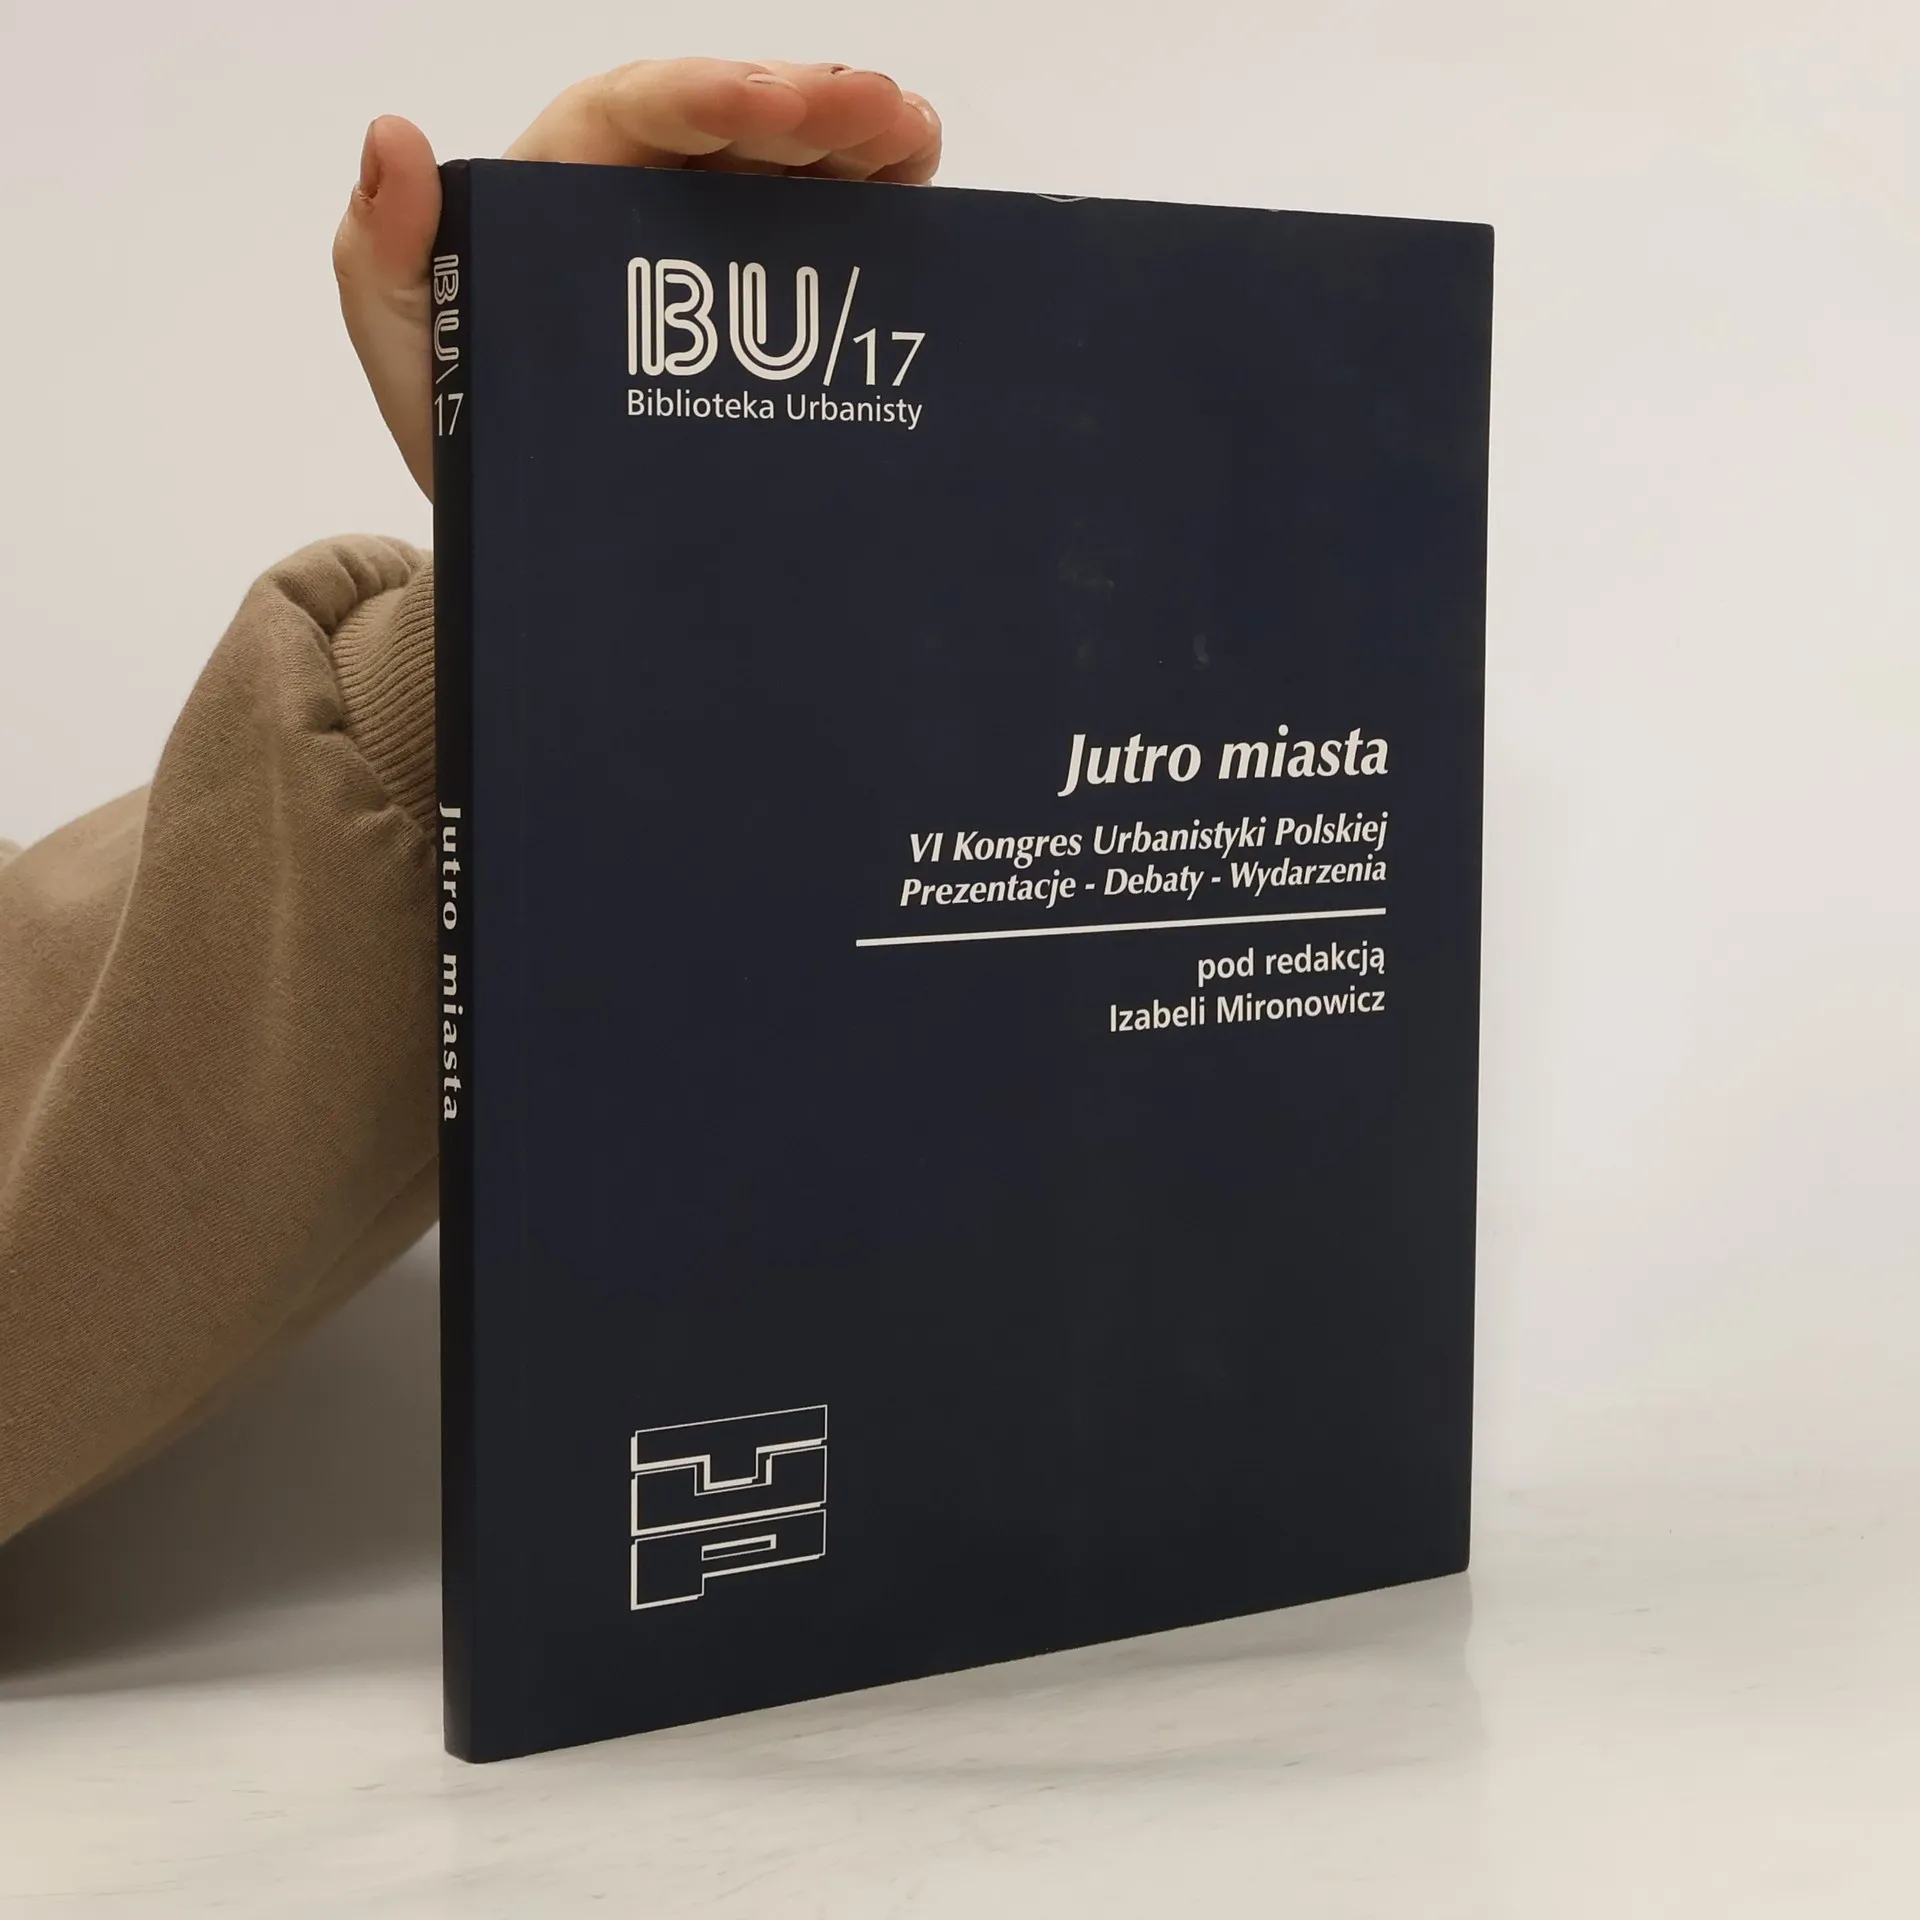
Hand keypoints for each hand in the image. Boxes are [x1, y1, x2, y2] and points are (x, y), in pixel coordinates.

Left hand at [333, 59, 942, 497]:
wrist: (534, 540)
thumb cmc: (465, 434)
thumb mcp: (405, 347)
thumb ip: (379, 252)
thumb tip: (394, 138)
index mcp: (562, 184)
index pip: (639, 112)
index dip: (713, 96)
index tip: (776, 106)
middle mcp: (644, 195)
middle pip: (734, 124)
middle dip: (813, 109)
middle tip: (886, 113)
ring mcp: (709, 246)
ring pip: (789, 168)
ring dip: (858, 144)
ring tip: (918, 139)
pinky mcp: (759, 302)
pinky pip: (819, 240)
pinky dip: (872, 210)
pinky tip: (915, 192)